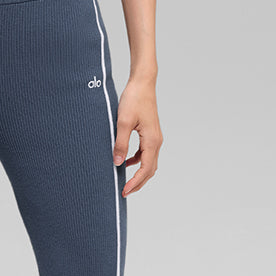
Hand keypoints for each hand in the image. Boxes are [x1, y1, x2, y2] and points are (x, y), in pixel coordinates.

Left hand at [112, 77, 162, 195]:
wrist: (142, 83)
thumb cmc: (134, 99)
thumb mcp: (123, 122)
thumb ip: (121, 143)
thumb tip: (118, 163)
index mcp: (152, 141)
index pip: (145, 169)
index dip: (135, 183)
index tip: (124, 192)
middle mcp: (156, 141)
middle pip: (150, 169)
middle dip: (138, 183)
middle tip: (125, 192)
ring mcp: (155, 137)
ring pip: (149, 162)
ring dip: (139, 173)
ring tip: (126, 181)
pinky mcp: (150, 133)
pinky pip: (146, 153)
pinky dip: (138, 161)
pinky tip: (127, 161)